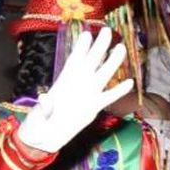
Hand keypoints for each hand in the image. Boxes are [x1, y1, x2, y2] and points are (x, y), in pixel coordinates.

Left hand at [14, 29, 133, 153]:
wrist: (45, 138)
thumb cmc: (39, 124)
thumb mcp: (39, 115)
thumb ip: (44, 107)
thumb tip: (45, 99)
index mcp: (63, 82)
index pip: (73, 61)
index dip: (80, 48)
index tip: (86, 34)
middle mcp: (77, 85)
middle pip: (90, 62)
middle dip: (98, 47)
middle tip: (107, 30)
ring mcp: (86, 95)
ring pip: (102, 75)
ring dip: (111, 62)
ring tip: (121, 48)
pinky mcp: (93, 107)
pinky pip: (108, 97)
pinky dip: (118, 91)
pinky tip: (130, 83)